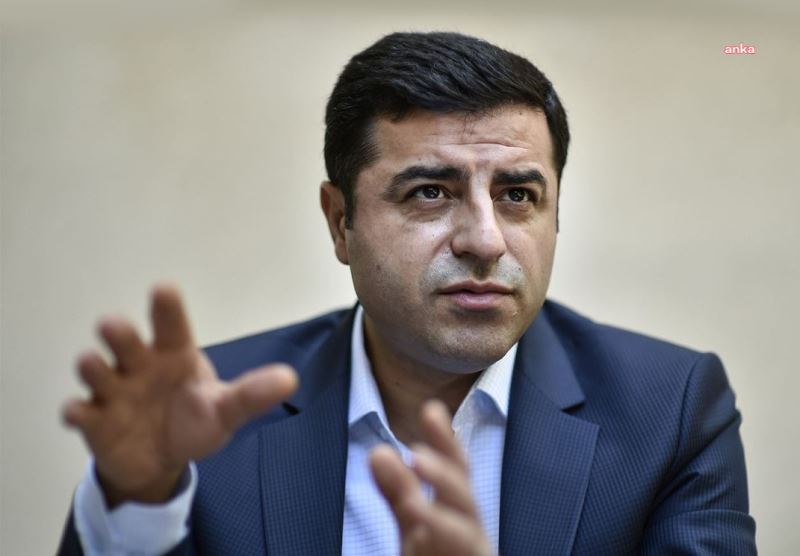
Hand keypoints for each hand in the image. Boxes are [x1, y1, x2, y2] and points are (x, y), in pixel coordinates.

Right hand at [62, 283, 297, 506]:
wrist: (161, 460)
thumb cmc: (194, 420)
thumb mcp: (225, 410)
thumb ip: (252, 394)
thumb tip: (290, 379)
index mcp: (174, 356)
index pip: (172, 326)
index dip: (167, 308)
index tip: (164, 288)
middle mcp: (140, 366)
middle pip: (125, 341)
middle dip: (118, 333)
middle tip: (113, 325)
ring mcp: (114, 391)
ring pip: (97, 369)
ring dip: (93, 365)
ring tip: (95, 363)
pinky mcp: (95, 421)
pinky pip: (79, 412)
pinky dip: (76, 410)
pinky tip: (77, 412)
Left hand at [369, 400, 492, 555]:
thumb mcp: (417, 523)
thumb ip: (401, 491)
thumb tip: (379, 451)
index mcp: (460, 514)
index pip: (457, 471)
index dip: (446, 442)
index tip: (431, 410)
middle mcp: (471, 535)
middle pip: (467, 501)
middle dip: (446, 477)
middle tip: (416, 454)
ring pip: (466, 537)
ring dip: (440, 520)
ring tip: (412, 506)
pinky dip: (438, 542)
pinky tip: (418, 541)